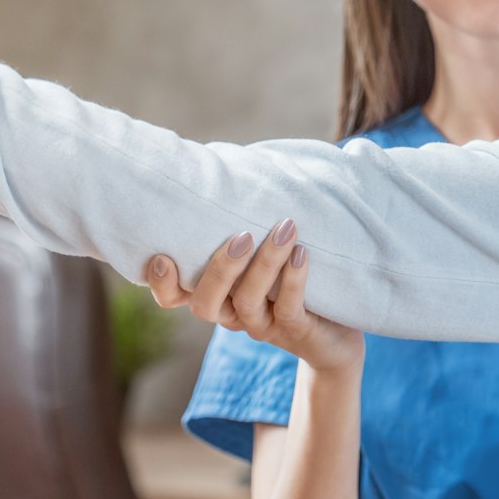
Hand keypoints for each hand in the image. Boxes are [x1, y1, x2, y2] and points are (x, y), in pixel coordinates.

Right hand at [144, 222, 364, 373]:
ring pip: (249, 302)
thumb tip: (228, 166)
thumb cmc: (291, 274)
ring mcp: (262, 325)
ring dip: (265, 264)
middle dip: (219, 270)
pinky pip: (288, 309)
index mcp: (217, 294)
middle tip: (242, 236)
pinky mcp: (295, 332)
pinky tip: (301, 254)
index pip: (174, 298)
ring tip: (285, 229)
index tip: (162, 258)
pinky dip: (293, 281)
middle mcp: (232, 313)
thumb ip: (240, 221)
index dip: (162, 285)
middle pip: (204, 304)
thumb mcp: (263, 248)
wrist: (336, 327)